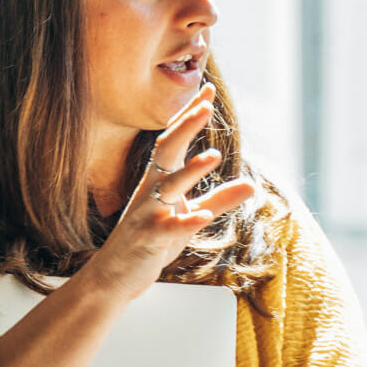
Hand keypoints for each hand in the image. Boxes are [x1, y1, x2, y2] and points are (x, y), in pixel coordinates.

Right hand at [81, 84, 257, 300]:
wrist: (115, 276)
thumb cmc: (151, 242)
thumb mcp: (190, 217)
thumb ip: (219, 200)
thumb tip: (251, 183)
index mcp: (160, 181)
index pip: (175, 140)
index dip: (189, 115)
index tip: (206, 90)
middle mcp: (151, 191)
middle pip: (168, 152)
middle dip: (186, 128)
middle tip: (206, 105)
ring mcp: (148, 214)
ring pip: (169, 187)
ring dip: (191, 172)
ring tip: (213, 155)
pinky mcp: (148, 240)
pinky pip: (167, 228)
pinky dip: (185, 222)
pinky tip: (202, 217)